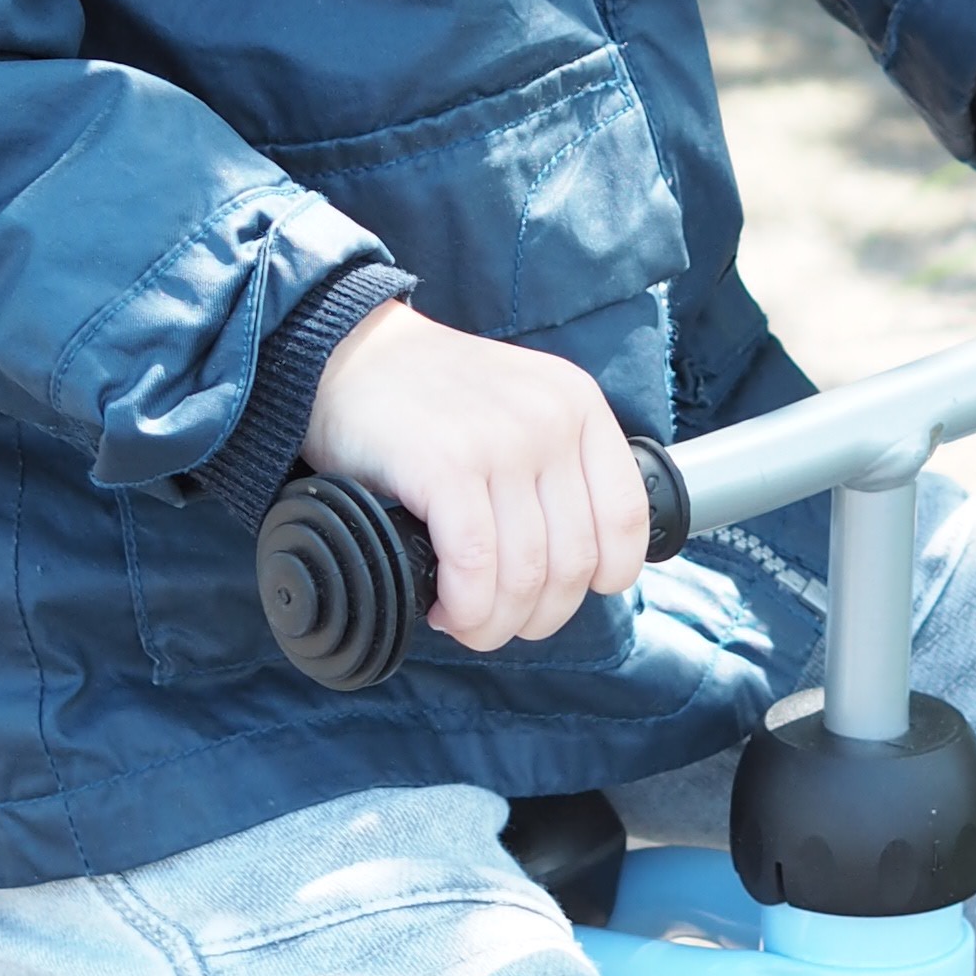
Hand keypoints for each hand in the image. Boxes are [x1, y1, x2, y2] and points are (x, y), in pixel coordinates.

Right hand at [301, 303, 653, 649]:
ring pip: (526, 574)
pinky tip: (445, 608)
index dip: (605, 576)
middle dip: (537, 615)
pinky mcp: (445, 465)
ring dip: (494, 622)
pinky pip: (474, 566)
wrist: (348, 353)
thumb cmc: (429, 396)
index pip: (627, 517)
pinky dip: (465, 606)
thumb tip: (574, 569)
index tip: (562, 593)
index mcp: (579, 404)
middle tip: (495, 619)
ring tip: (463, 619)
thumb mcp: (519, 408)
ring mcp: (500, 441)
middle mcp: (550, 420)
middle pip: (575, 561)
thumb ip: (556, 469)